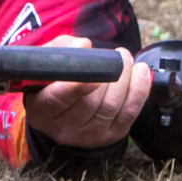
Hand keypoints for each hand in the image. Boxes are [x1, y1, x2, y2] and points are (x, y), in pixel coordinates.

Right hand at [24, 36, 152, 149]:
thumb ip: (62, 50)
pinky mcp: (110, 135)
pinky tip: (140, 73)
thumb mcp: (48, 60)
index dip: (76, 86)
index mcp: (41, 109)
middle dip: (110, 73)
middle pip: (90, 102)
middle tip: (119, 53)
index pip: (58, 99)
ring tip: (126, 59)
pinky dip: (139, 91)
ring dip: (126, 78)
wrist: (65, 105)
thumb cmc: (54, 77)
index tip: (92, 69)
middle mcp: (63, 128)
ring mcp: (88, 135)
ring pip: (111, 106)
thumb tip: (84, 45)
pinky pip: (129, 113)